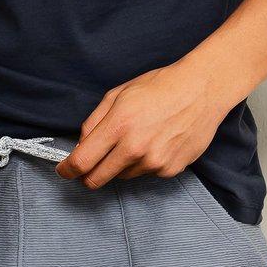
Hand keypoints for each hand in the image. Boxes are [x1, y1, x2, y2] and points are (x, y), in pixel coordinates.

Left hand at [56, 56, 229, 187]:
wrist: (202, 90)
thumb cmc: (160, 87)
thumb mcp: (118, 94)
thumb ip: (94, 122)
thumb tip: (81, 145)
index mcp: (118, 126)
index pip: (82, 162)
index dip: (68, 170)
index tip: (64, 171)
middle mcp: (135, 148)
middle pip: (97, 179)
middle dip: (89, 175)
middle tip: (91, 165)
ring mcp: (154, 162)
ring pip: (123, 176)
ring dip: (121, 164)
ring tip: (138, 139)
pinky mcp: (170, 170)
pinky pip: (145, 174)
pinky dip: (144, 163)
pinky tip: (156, 142)